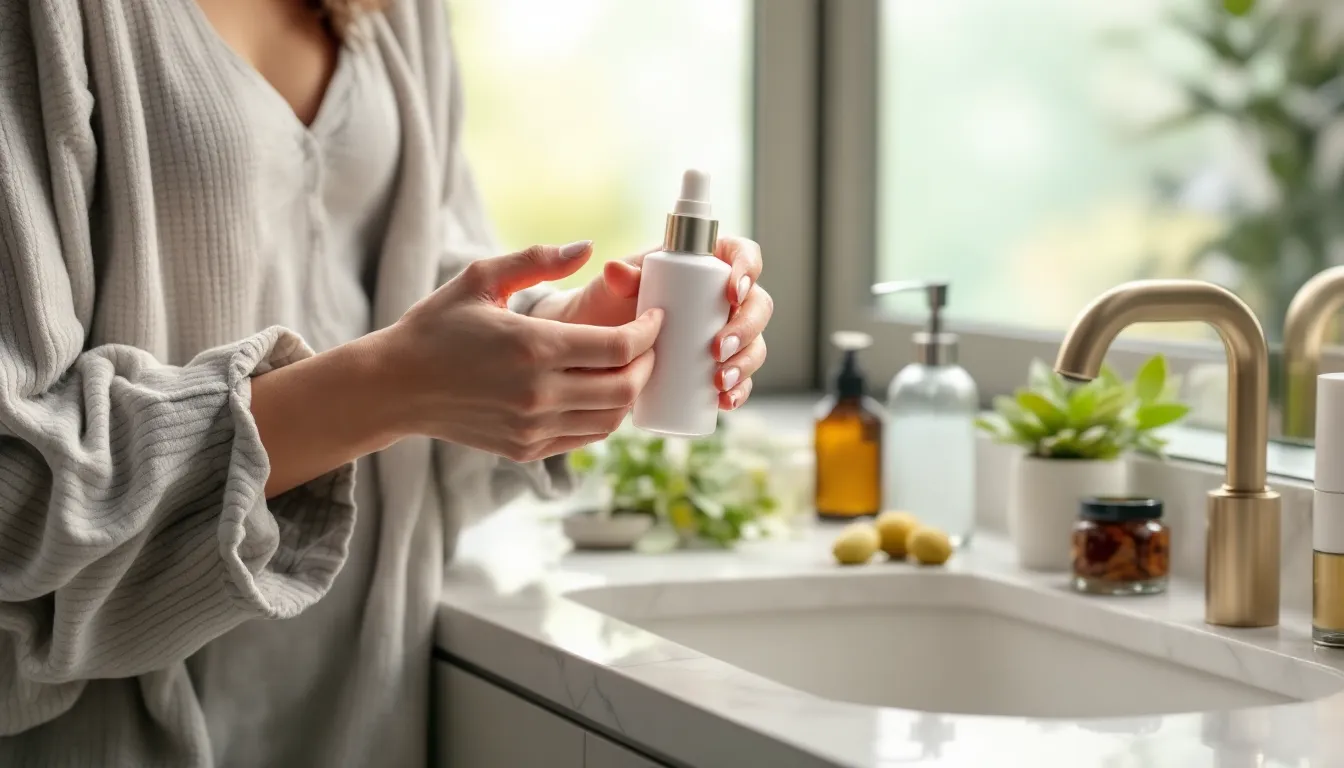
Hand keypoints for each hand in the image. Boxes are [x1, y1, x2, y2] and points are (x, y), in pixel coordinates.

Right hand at [383, 242, 663, 461]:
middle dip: (649, 364)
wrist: (395, 387)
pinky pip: (586, 437)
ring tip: (632, 367)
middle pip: (625, 388)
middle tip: (651, 344)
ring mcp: (533, 427)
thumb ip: (537, 260)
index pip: (619, 347)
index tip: (656, 318)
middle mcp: (538, 393)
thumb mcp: (480, 279)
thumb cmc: (437, 326)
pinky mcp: (526, 448)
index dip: (649, 333)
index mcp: (534, 347)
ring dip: (632, 394)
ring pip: (611, 419)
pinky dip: (605, 416)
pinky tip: (602, 391)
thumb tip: (589, 248)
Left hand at [531, 236, 771, 409]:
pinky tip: (726, 401)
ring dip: (745, 364)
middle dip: (745, 329)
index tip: (731, 293)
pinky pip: (742, 379)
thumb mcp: (612, 289)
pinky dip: (739, 391)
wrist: (595, 347)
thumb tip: (615, 270)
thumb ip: (617, 277)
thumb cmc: (608, 306)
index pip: (743, 255)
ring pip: (753, 345)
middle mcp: (723, 299)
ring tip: (718, 381)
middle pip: (757, 306)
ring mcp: (725, 333)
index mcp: (707, 265)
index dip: (748, 269)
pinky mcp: (718, 367)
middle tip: (717, 349)